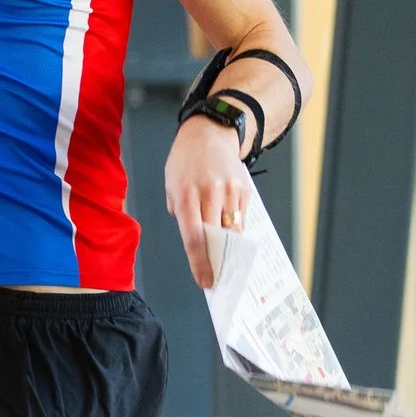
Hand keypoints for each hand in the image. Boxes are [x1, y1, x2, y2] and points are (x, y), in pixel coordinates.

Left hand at [164, 116, 253, 289]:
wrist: (210, 134)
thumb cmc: (185, 162)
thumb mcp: (171, 184)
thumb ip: (180, 212)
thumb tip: (195, 240)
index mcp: (186, 195)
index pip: (194, 238)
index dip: (200, 264)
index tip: (206, 282)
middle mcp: (209, 194)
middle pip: (217, 238)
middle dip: (217, 260)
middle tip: (217, 275)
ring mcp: (230, 191)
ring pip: (234, 230)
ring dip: (229, 246)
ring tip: (225, 255)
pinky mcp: (244, 189)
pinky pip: (241, 217)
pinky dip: (236, 225)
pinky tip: (229, 225)